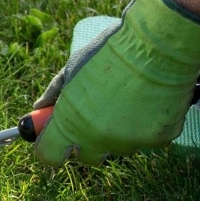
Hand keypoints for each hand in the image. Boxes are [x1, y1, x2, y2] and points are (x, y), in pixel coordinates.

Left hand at [33, 0, 199, 165]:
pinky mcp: (159, 139)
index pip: (49, 155)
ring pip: (119, 147)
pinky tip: (149, 101)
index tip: (54, 138)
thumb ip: (54, 93)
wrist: (158, 44)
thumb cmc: (111, 51)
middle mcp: (98, 139)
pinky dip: (147, 126)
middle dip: (87, 141)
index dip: (50, 147)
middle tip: (95, 115)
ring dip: (118, 133)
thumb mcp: (73, 67)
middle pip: (87, 156)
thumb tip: (40, 108)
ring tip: (128, 99)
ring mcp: (129, 141)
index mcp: (71, 122)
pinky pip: (147, 140)